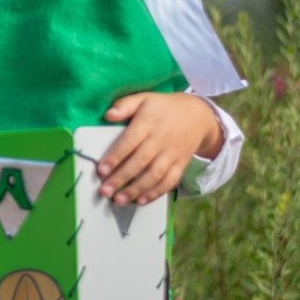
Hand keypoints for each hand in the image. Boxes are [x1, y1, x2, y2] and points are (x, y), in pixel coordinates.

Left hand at [97, 92, 222, 205]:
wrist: (198, 115)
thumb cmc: (163, 107)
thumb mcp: (144, 98)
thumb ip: (125, 105)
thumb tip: (108, 115)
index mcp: (149, 122)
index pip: (130, 142)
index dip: (115, 157)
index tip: (101, 170)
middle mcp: (161, 140)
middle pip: (140, 162)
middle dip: (121, 178)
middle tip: (104, 191)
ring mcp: (172, 154)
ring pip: (154, 175)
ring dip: (136, 190)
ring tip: (119, 200)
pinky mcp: (181, 164)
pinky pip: (169, 181)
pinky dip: (155, 193)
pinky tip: (140, 201)